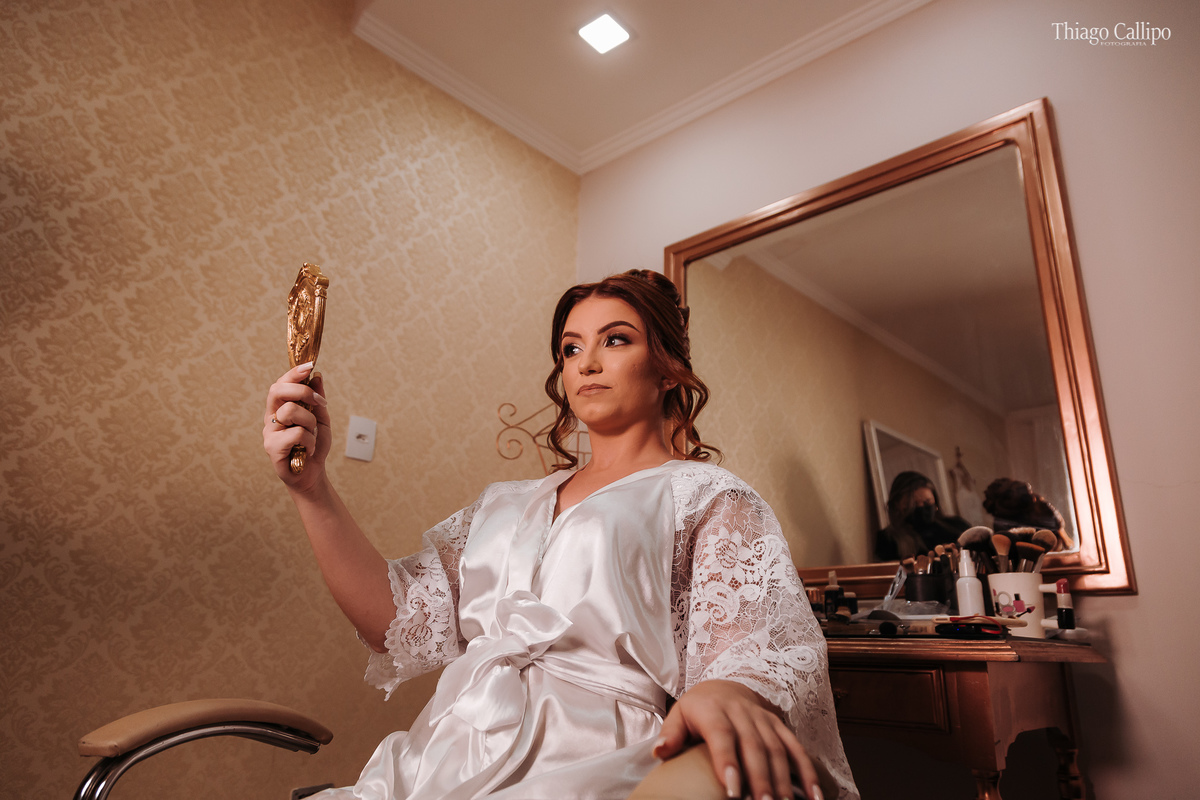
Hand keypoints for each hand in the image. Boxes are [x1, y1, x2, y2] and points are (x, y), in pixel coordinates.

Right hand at [263, 362, 330, 493]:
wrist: (312, 474)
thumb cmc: (314, 446)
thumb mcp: (321, 419)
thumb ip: (317, 399)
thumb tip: (317, 376)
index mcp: (281, 407)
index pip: (280, 383)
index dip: (293, 373)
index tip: (309, 366)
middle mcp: (271, 417)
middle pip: (277, 390)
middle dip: (301, 391)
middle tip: (318, 403)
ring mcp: (269, 432)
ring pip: (290, 411)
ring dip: (310, 422)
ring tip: (313, 435)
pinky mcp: (272, 447)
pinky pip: (295, 433)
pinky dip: (310, 440)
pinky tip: (309, 449)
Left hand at [653, 679, 820, 799]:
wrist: (727, 685)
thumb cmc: (700, 708)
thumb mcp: (680, 714)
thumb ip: (671, 733)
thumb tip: (660, 752)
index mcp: (714, 710)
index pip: (722, 736)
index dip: (727, 762)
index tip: (731, 790)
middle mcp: (743, 714)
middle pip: (754, 747)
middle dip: (760, 778)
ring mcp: (765, 720)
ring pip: (777, 750)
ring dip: (783, 779)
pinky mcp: (780, 727)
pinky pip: (797, 749)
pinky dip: (808, 772)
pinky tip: (814, 796)